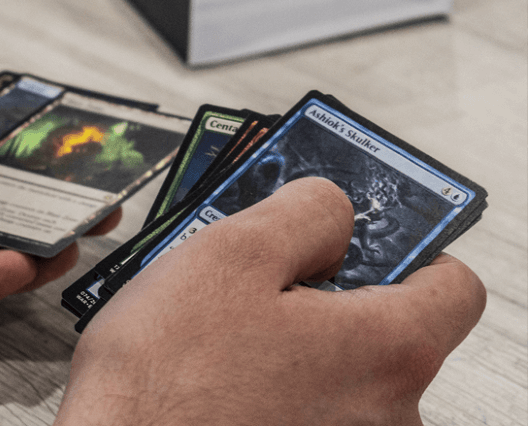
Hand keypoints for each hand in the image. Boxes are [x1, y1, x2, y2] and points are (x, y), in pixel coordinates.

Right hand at [55, 177, 484, 424]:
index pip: (454, 285)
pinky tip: (222, 374)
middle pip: (389, 327)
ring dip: (296, 341)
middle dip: (330, 295)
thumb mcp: (231, 252)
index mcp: (386, 350)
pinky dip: (278, 383)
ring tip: (225, 332)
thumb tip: (333, 211)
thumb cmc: (161, 377)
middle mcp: (384, 412)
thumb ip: (306, 212)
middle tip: (262, 282)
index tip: (358, 240)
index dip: (406, 250)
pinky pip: (310, 406)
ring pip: (342, 368)